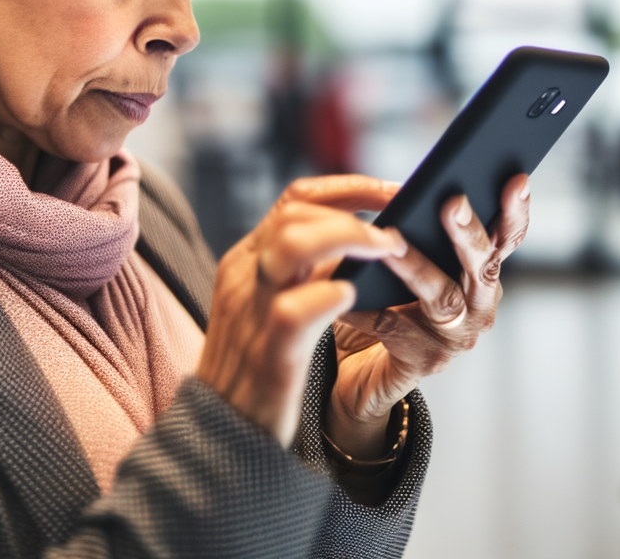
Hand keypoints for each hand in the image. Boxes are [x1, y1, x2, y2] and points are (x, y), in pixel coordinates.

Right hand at [195, 176, 407, 447]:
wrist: (220, 432)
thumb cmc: (260, 364)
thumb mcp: (271, 303)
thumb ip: (304, 270)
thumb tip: (363, 237)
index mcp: (247, 259)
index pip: (296, 199)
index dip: (349, 187)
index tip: (393, 191)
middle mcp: (245, 276)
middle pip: (296, 213)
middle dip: (356, 210)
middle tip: (399, 230)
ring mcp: (252, 312)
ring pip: (294, 245)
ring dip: (349, 238)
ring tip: (387, 251)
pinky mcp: (267, 353)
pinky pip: (293, 310)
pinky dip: (328, 295)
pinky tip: (354, 295)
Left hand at [327, 173, 531, 457]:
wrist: (360, 368)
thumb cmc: (388, 303)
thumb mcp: (411, 260)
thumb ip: (421, 233)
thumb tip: (405, 192)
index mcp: (482, 274)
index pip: (508, 238)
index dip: (516, 211)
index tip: (516, 180)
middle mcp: (480, 306)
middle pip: (484, 266)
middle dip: (468, 233)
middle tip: (452, 203)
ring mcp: (457, 337)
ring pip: (442, 296)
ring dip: (416, 265)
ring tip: (392, 240)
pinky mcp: (425, 361)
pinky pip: (394, 326)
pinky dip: (367, 307)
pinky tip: (347, 290)